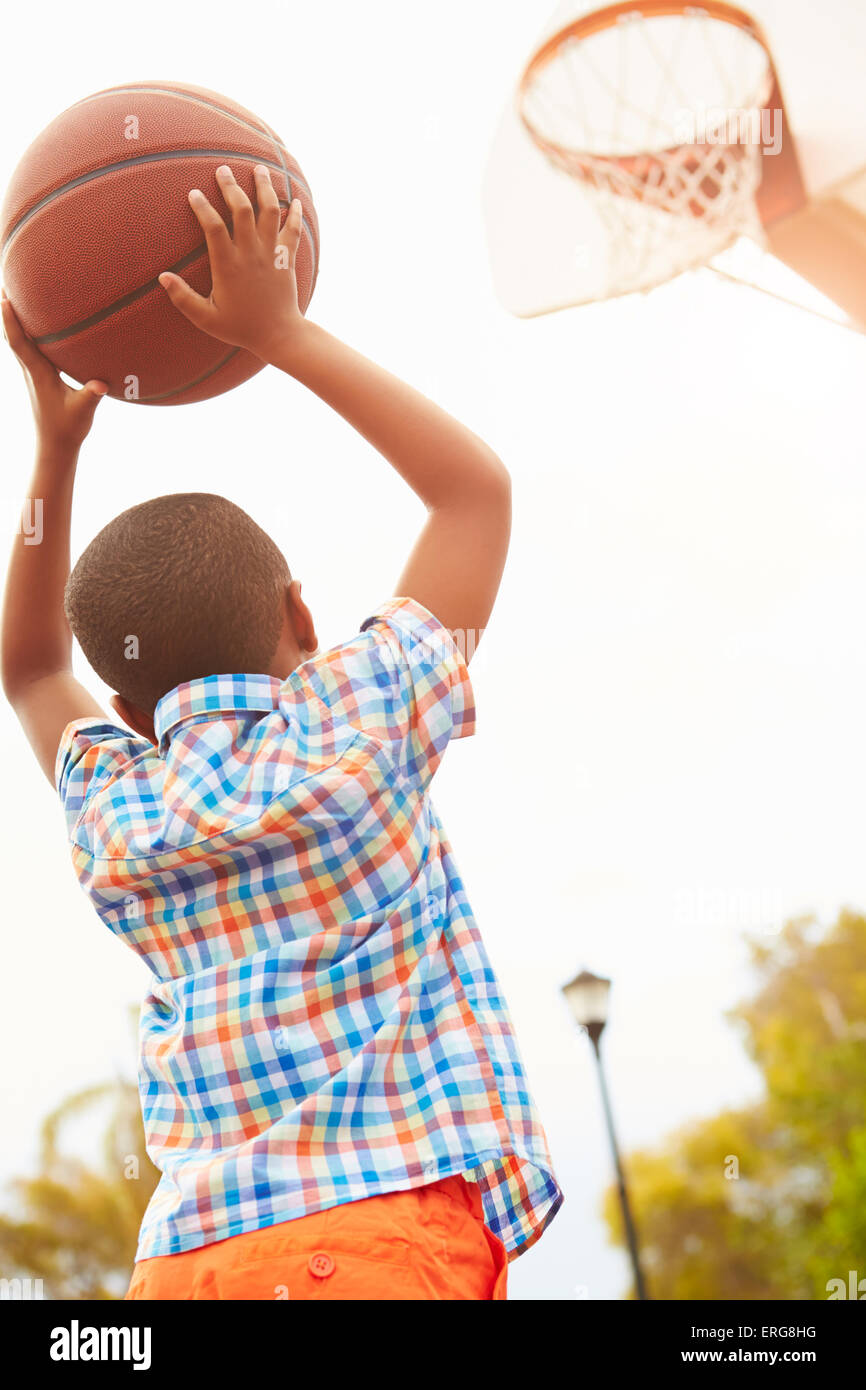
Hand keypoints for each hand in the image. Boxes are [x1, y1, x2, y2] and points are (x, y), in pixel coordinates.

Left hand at [1, 289, 107, 453]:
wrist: (55, 446)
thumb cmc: (67, 429)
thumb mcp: (83, 412)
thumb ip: (91, 396)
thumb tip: (100, 384)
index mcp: (39, 374)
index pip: (20, 342)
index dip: (11, 320)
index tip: (4, 298)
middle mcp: (31, 370)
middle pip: (13, 335)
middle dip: (7, 311)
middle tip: (5, 284)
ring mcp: (33, 374)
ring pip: (18, 341)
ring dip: (14, 320)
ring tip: (14, 297)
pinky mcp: (39, 378)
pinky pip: (28, 349)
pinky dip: (25, 332)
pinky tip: (33, 325)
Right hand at [158, 164, 306, 362]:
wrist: (279, 336)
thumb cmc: (241, 328)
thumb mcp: (206, 319)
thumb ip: (183, 298)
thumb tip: (162, 277)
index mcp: (228, 266)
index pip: (213, 227)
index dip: (202, 207)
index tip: (193, 193)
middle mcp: (251, 254)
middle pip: (242, 210)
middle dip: (231, 186)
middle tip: (222, 169)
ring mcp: (272, 254)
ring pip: (270, 212)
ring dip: (265, 188)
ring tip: (259, 169)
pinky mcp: (288, 259)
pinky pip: (293, 230)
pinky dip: (295, 213)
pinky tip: (294, 198)